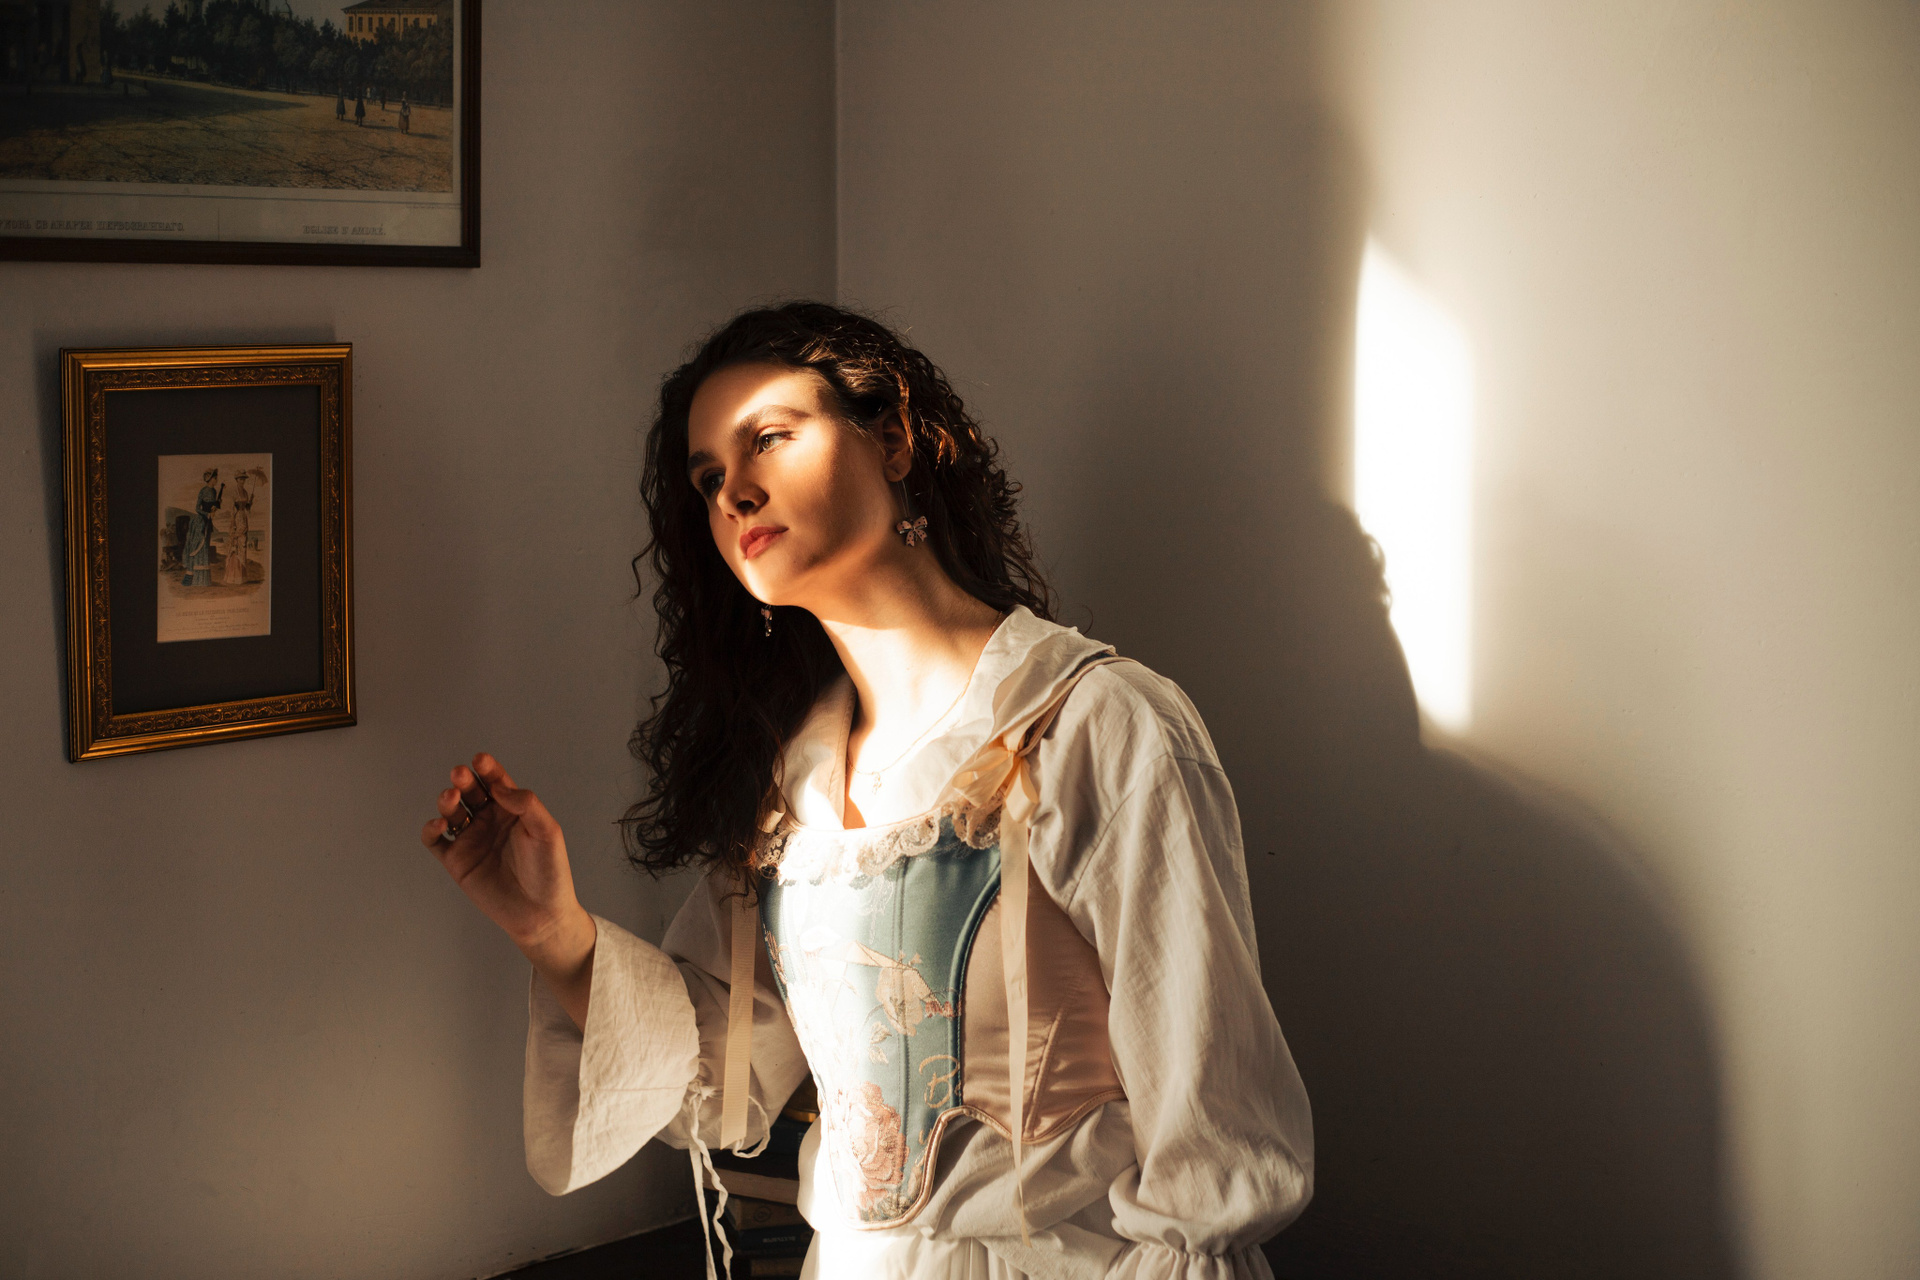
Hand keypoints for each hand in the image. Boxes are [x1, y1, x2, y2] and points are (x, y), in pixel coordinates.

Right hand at [421, 754, 594, 991]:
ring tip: (451, 797)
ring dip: (447, 800)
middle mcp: (489, 821)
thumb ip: (526, 804)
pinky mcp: (456, 861)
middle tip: (460, 774)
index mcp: (512, 810)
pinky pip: (435, 841)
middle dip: (464, 780)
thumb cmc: (549, 871)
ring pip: (451, 811)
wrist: (540, 913)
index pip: (496, 782)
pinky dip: (430, 829)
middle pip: (471, 792)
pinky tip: (438, 824)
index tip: (480, 760)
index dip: (487, 768)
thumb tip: (499, 786)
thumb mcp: (547, 831)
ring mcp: (471, 840)